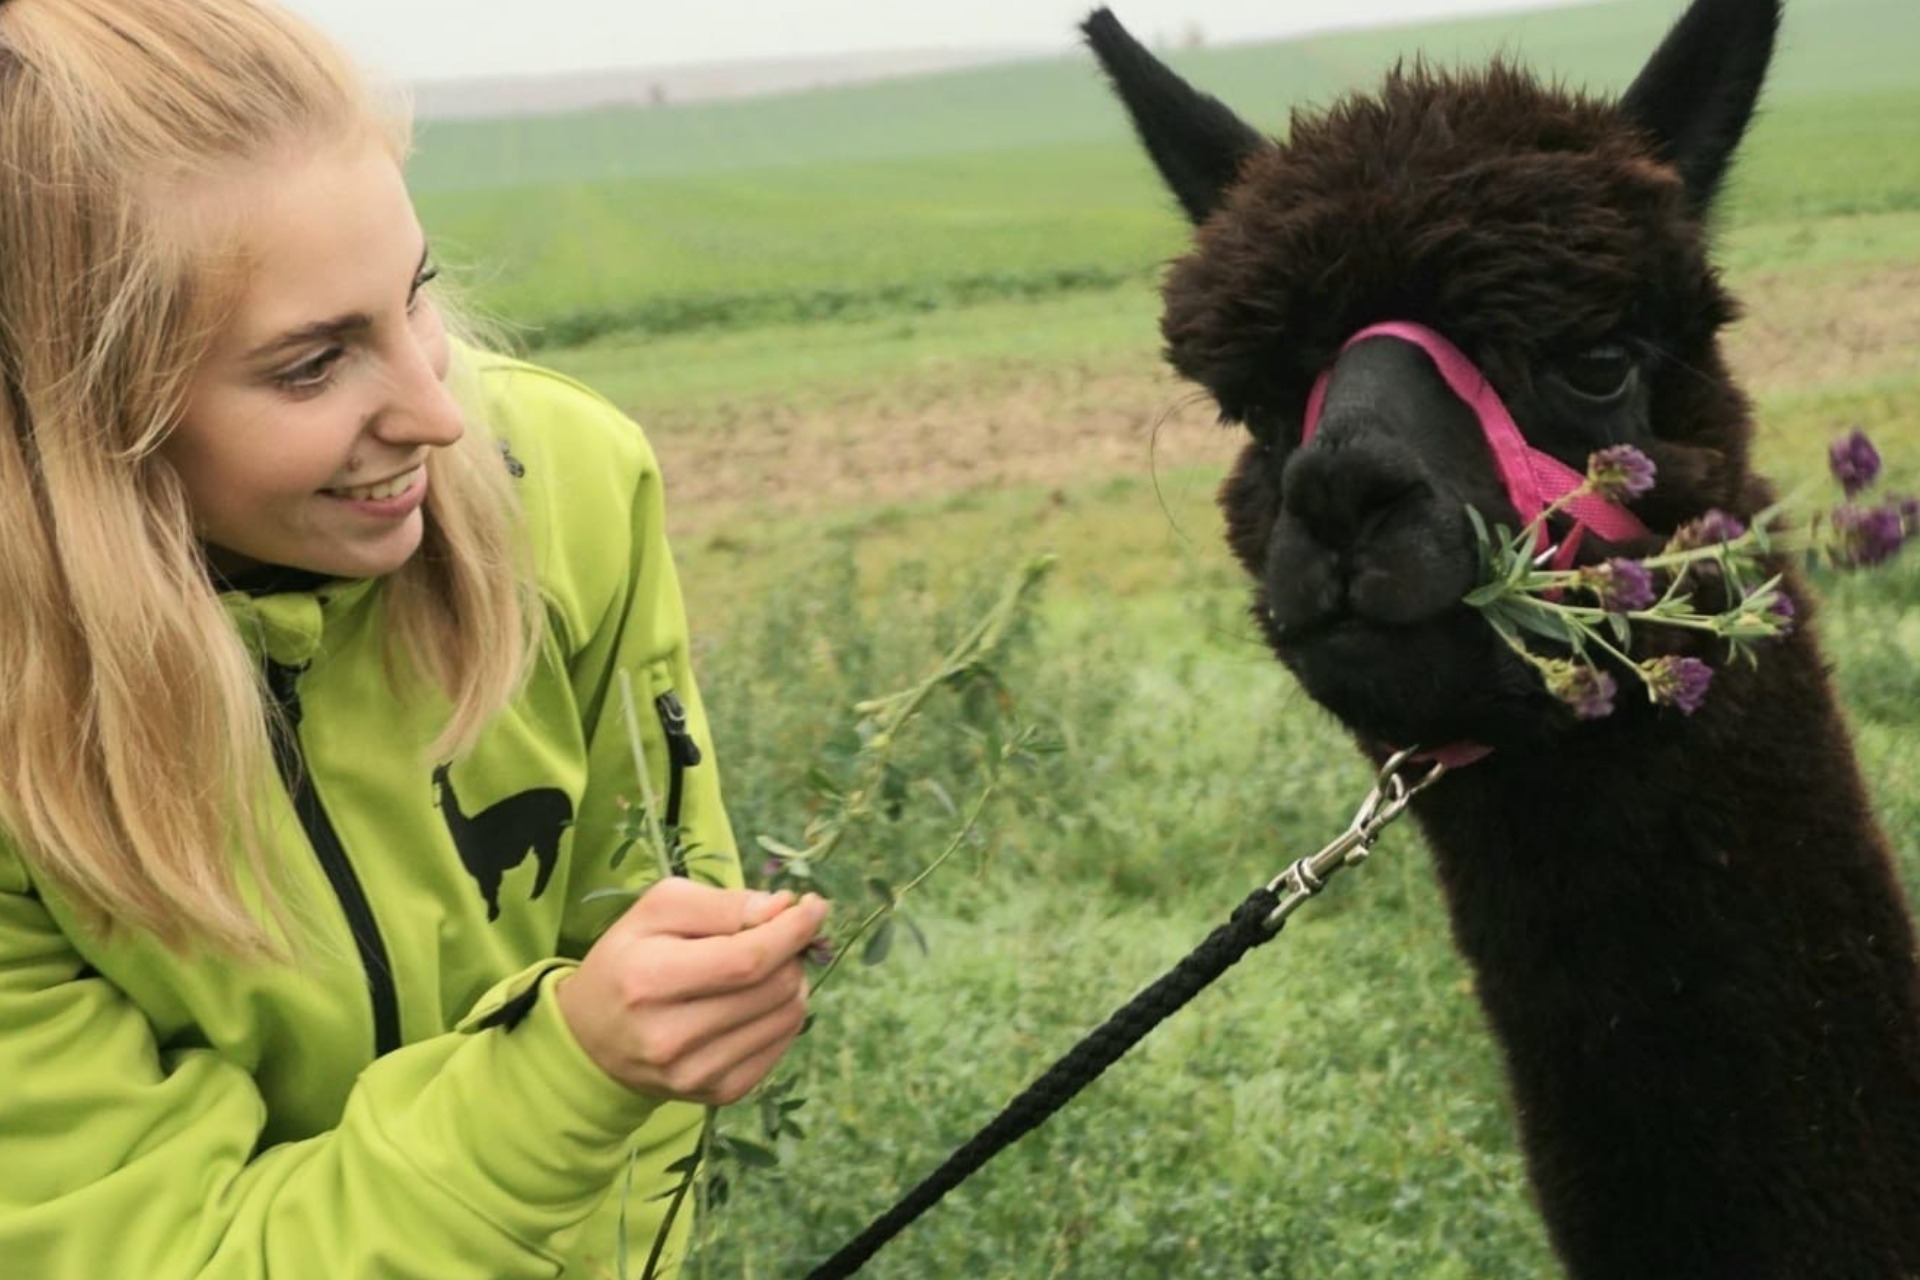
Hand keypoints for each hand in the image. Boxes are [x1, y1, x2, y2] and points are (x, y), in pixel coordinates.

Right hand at [556, 879, 827, 1104]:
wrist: (592, 1037)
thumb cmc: (628, 960)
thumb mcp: (658, 910)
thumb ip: (721, 904)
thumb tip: (782, 908)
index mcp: (649, 980)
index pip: (748, 959)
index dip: (793, 931)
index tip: (815, 906)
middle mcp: (671, 1038)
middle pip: (775, 989)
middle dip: (791, 953)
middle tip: (777, 937)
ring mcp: (696, 1075)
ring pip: (787, 1018)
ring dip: (791, 983)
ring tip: (764, 968)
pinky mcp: (718, 1094)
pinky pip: (780, 1047)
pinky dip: (781, 1015)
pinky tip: (755, 1001)